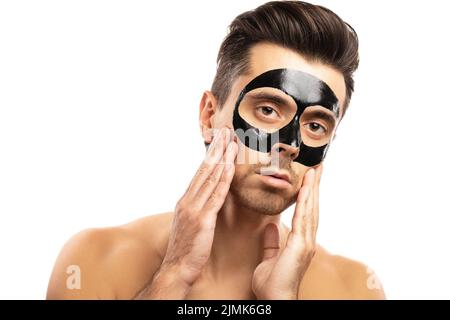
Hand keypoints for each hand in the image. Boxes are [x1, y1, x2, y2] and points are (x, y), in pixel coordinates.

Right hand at [159, 127, 237, 287]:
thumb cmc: (185, 248)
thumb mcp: (189, 222)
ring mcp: (194, 209)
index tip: (218, 140)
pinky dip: (223, 179)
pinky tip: (230, 166)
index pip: (200, 172)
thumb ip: (197, 207)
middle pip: (204, 169)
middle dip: (216, 148)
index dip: (211, 154)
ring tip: (231, 141)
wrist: (176, 267)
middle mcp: (188, 200)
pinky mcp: (202, 220)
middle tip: (225, 130)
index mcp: (186, 200)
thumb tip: (207, 197)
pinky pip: (216, 195)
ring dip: (222, 158)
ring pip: (210, 178)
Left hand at [251, 165, 322, 299]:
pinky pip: (302, 218)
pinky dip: (305, 202)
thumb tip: (271, 225)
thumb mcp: (270, 257)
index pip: (305, 212)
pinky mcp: (300, 245)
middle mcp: (307, 240)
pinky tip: (305, 188)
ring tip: (314, 170)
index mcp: (300, 241)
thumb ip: (272, 241)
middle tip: (317, 166)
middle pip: (312, 207)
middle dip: (315, 186)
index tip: (309, 177)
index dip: (308, 194)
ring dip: (312, 189)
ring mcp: (306, 242)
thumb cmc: (273, 283)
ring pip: (310, 209)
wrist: (275, 299)